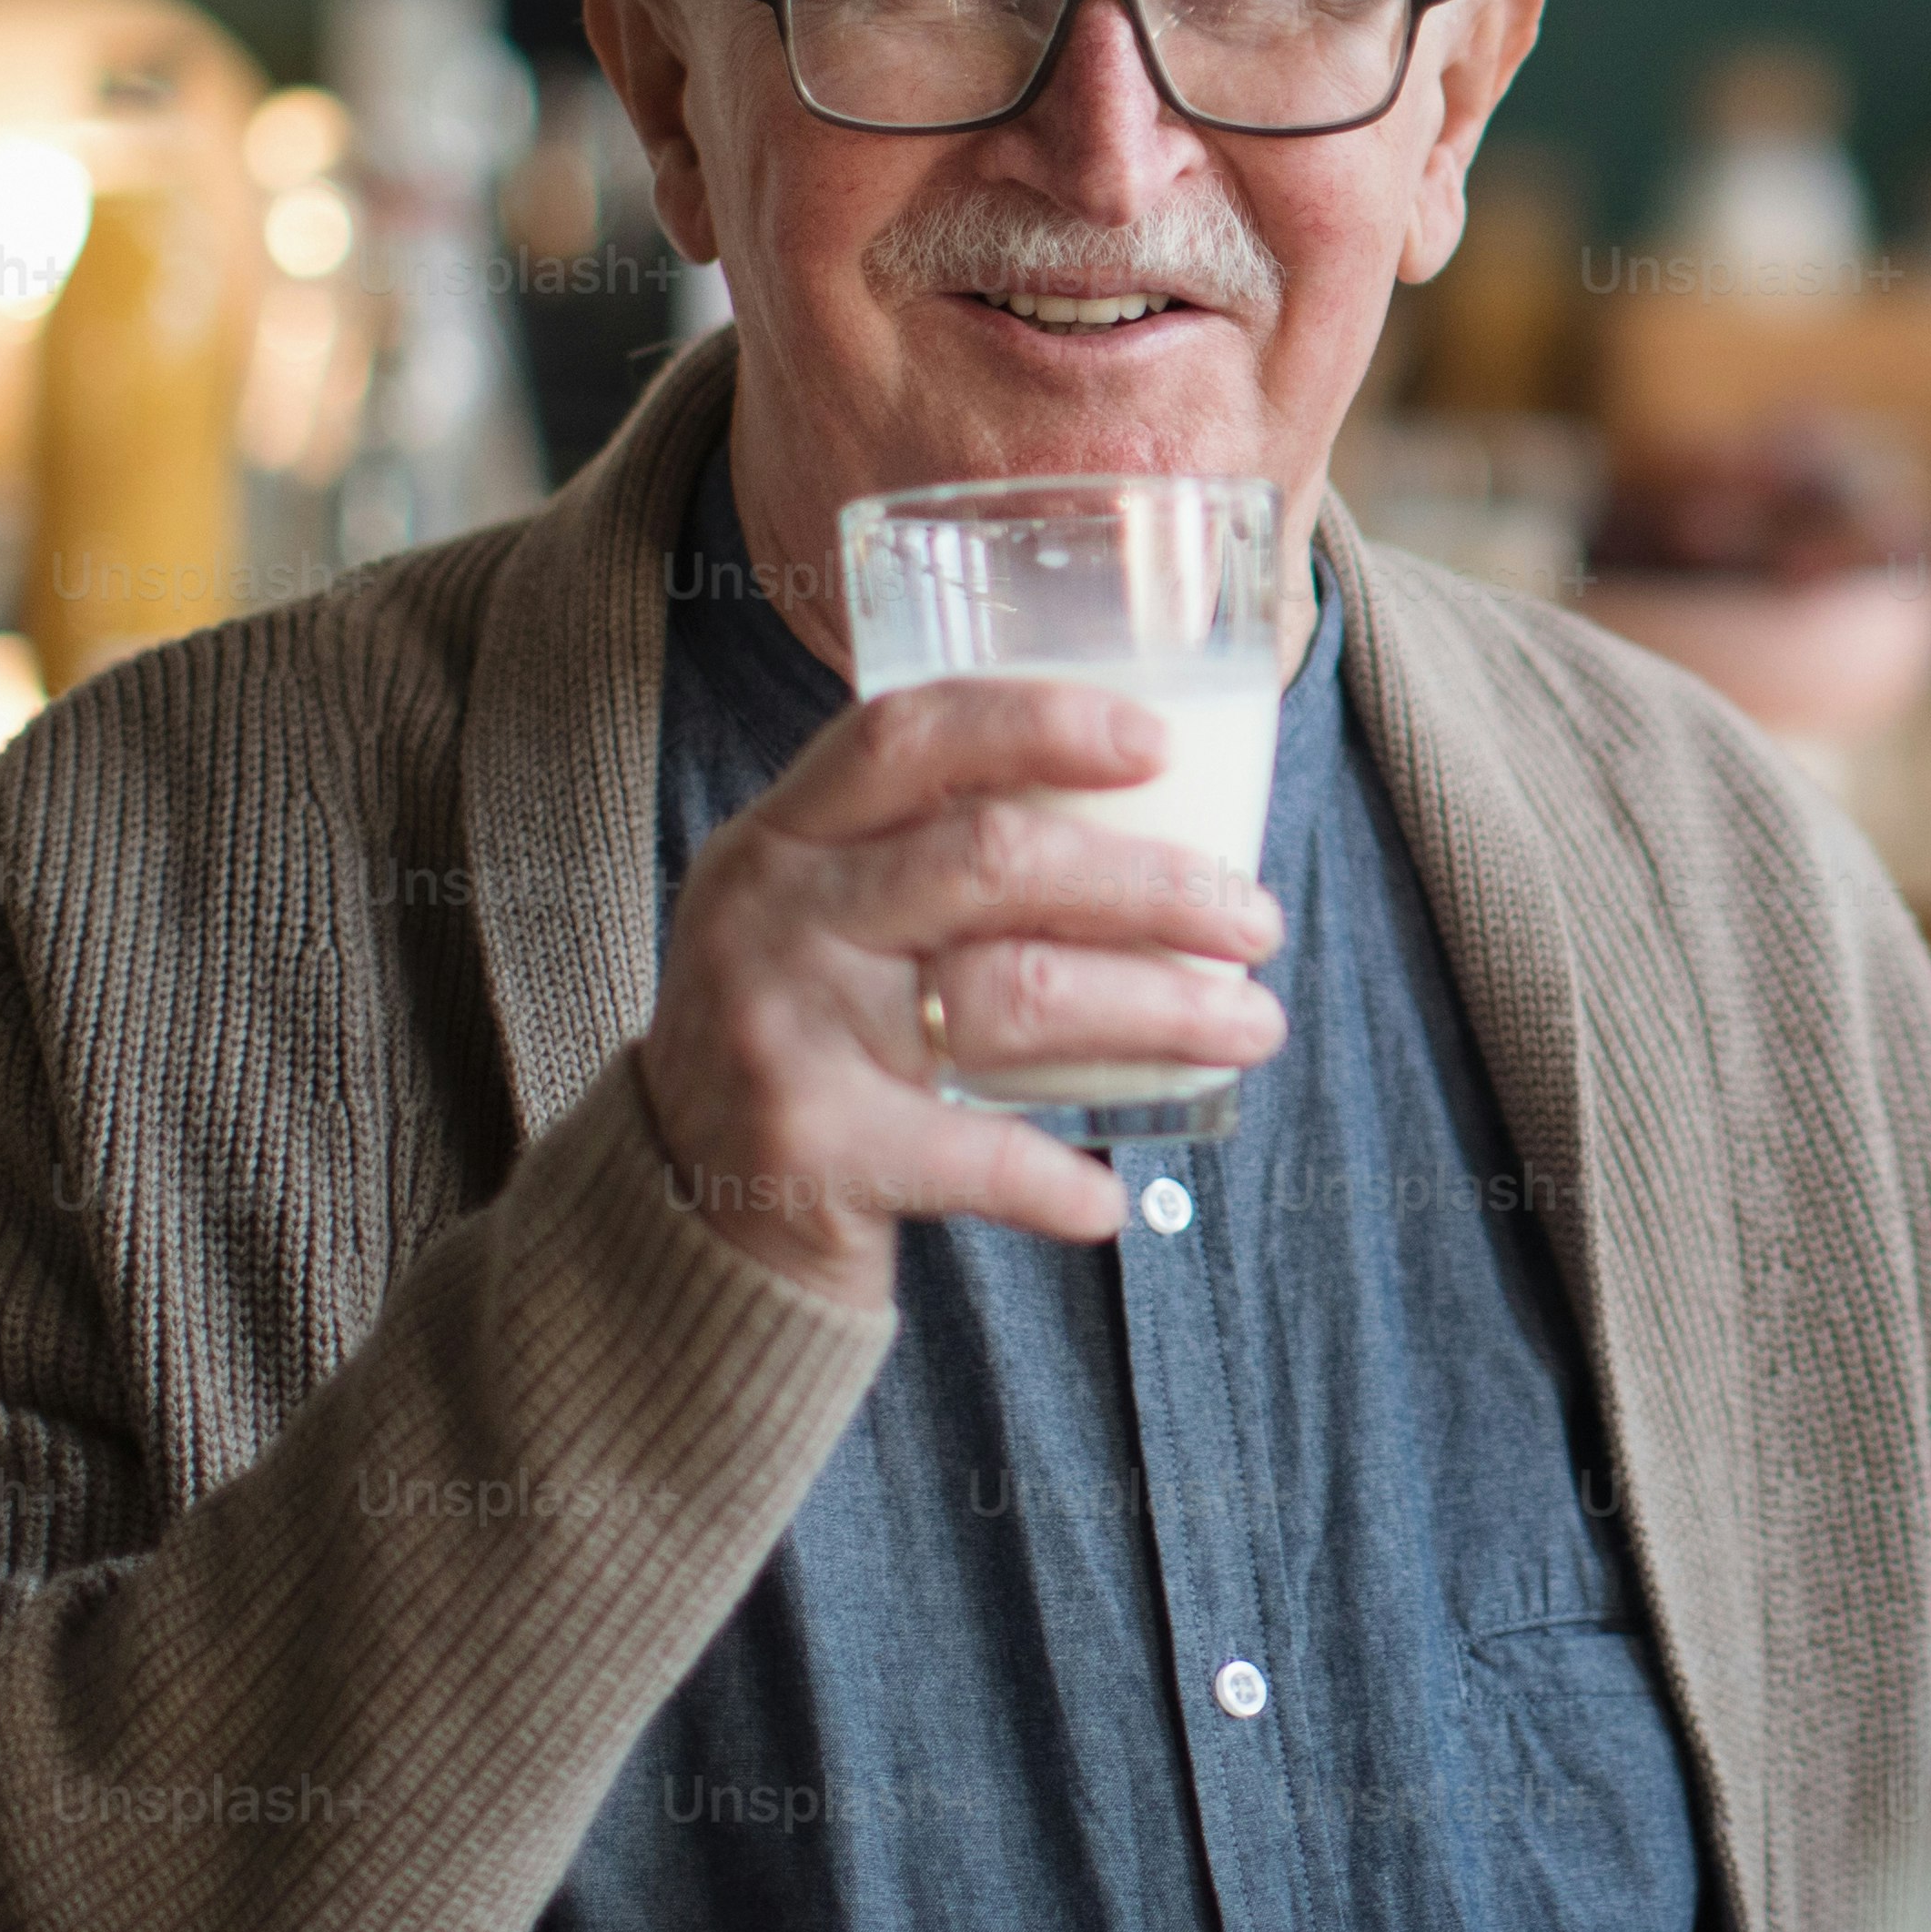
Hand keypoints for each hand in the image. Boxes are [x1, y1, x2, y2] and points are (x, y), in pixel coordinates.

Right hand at [631, 680, 1284, 1304]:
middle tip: (1256, 920)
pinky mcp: (808, 1147)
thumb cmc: (801, 1032)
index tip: (1159, 744)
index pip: (907, 735)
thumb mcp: (817, 914)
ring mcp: (785, 1029)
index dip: (1040, 723)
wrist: (674, 1207)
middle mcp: (775, 915)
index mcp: (782, 835)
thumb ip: (924, 857)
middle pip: (995, 861)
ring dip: (1161, 1012)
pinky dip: (1056, 1183)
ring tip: (1253, 1027)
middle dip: (1154, 886)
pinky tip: (1111, 1204)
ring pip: (1014, 995)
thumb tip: (1153, 821)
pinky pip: (972, 1154)